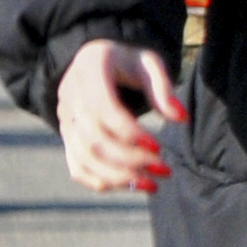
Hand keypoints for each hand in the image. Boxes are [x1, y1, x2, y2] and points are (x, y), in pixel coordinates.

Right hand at [54, 38, 182, 196]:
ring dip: (119, 177)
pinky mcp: (66, 137)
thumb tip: (182, 118)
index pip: (103, 110)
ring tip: (152, 184)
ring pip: (84, 158)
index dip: (130, 133)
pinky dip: (101, 182)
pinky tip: (129, 185)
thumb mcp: (147, 63)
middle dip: (131, 160)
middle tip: (164, 170)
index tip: (159, 147)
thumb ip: (163, 88)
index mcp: (89, 71)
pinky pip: (77, 167)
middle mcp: (70, 98)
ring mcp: (64, 120)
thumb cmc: (126, 62)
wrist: (94, 62)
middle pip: (94, 140)